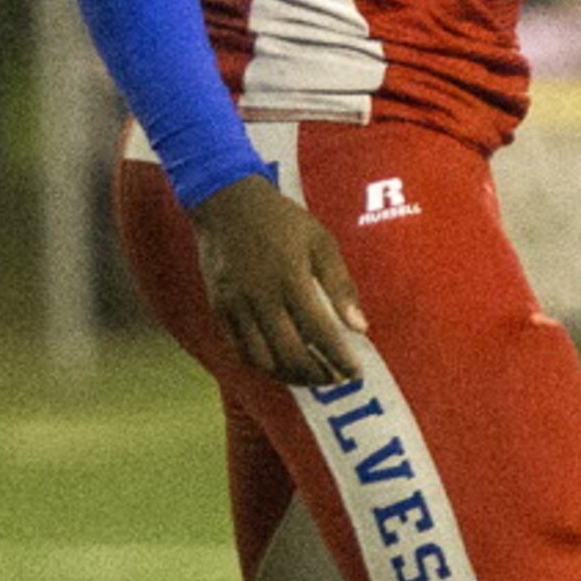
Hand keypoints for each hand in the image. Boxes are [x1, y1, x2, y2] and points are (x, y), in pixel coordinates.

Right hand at [192, 172, 368, 386]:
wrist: (226, 201)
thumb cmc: (281, 220)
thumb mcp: (320, 242)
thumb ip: (340, 285)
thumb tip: (361, 327)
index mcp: (290, 278)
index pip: (320, 332)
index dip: (339, 358)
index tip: (355, 372)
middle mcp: (261, 296)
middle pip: (290, 353)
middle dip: (317, 374)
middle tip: (334, 379)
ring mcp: (236, 304)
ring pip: (263, 358)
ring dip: (289, 375)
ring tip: (309, 376)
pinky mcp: (219, 307)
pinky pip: (239, 348)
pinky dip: (261, 364)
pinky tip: (279, 363)